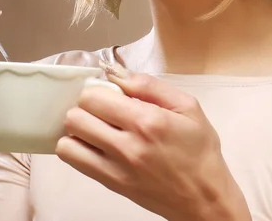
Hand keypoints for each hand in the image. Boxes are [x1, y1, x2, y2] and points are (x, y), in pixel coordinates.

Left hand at [56, 63, 250, 220]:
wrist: (204, 198)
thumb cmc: (199, 150)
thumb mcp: (187, 107)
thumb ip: (149, 85)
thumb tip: (116, 73)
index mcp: (147, 121)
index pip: (94, 97)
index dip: (98, 89)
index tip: (111, 92)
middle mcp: (127, 145)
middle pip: (75, 116)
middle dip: (86, 106)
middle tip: (103, 108)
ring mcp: (115, 168)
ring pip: (67, 141)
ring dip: (78, 129)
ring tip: (97, 126)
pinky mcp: (110, 184)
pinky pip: (73, 161)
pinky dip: (76, 147)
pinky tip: (95, 143)